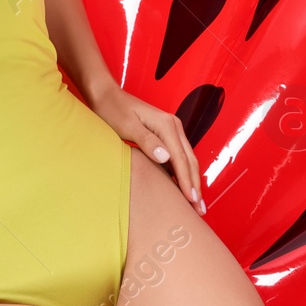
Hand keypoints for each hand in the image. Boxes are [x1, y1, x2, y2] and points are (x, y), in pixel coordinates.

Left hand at [88, 85, 205, 215]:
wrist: (106, 96)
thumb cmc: (113, 111)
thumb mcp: (127, 126)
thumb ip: (147, 141)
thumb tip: (166, 158)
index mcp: (167, 125)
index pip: (180, 159)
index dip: (187, 181)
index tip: (191, 200)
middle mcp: (174, 126)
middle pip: (189, 160)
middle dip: (195, 185)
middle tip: (200, 209)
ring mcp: (171, 129)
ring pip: (187, 159)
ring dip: (192, 180)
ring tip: (196, 202)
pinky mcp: (165, 134)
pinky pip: (179, 156)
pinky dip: (183, 172)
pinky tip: (183, 186)